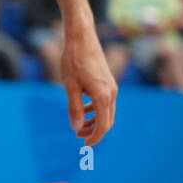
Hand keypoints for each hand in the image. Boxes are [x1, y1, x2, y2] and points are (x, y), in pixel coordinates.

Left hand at [61, 28, 116, 145]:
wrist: (81, 37)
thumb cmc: (73, 60)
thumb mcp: (69, 85)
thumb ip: (74, 108)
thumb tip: (76, 128)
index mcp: (103, 96)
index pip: (103, 125)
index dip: (94, 137)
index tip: (84, 144)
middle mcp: (112, 93)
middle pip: (106, 120)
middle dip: (93, 130)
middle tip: (77, 135)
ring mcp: (111, 86)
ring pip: (106, 111)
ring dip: (93, 120)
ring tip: (78, 125)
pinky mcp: (108, 81)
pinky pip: (104, 101)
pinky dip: (94, 109)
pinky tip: (82, 109)